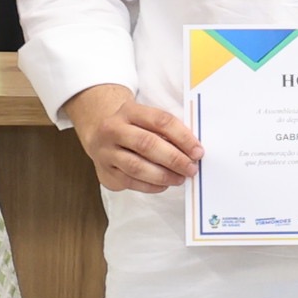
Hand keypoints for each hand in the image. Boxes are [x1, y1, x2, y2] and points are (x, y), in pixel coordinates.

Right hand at [68, 83, 200, 193]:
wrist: (100, 136)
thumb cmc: (134, 129)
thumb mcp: (146, 120)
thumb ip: (168, 131)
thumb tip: (194, 151)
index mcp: (129, 111)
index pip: (160, 121)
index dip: (182, 136)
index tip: (198, 151)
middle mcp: (113, 129)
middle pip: (147, 144)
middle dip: (174, 159)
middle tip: (191, 168)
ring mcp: (106, 151)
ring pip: (136, 166)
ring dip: (163, 175)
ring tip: (180, 178)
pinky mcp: (105, 172)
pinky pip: (130, 181)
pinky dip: (151, 186)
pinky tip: (164, 185)